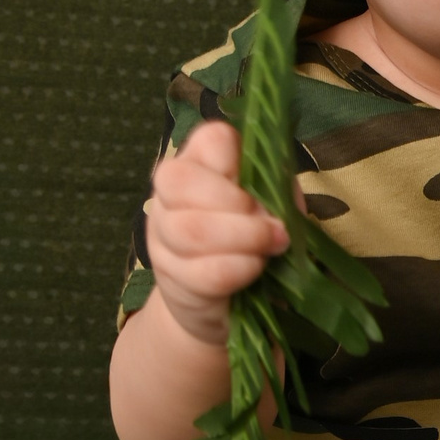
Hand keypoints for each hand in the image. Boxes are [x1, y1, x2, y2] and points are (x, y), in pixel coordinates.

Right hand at [143, 118, 287, 347]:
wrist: (225, 299)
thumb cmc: (253, 239)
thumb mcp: (273, 206)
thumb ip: (276, 194)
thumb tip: (271, 207)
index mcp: (200, 162)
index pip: (210, 139)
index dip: (237, 162)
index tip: (259, 188)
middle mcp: (170, 193)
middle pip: (182, 180)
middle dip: (237, 204)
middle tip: (273, 226)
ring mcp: (163, 235)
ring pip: (191, 229)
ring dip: (243, 239)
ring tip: (270, 248)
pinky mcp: (171, 278)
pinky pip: (204, 271)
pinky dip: (239, 270)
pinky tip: (255, 269)